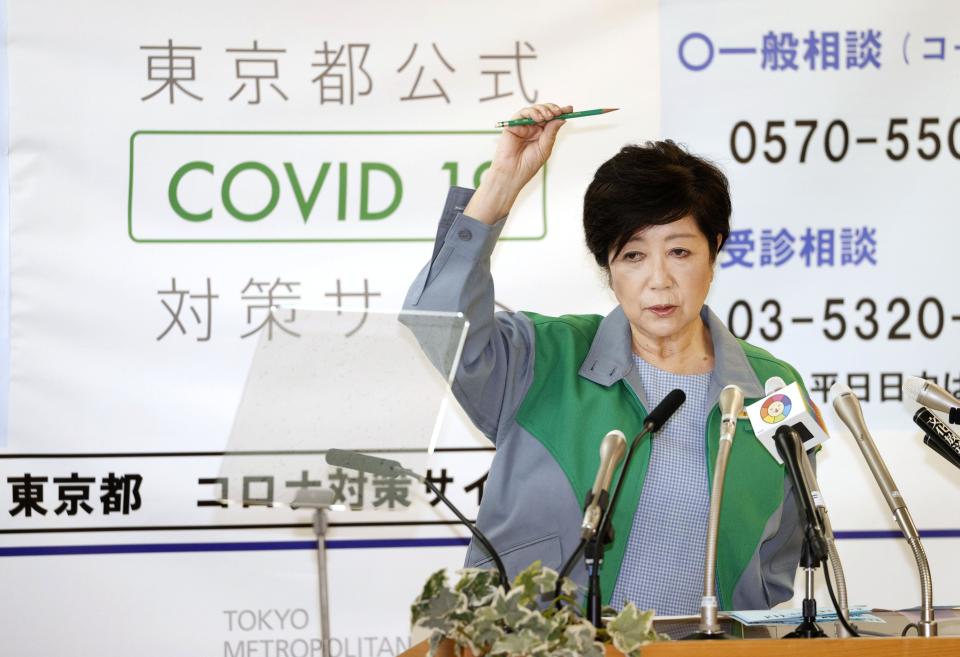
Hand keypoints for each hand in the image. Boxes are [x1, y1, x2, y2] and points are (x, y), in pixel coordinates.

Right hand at [464, 102, 571, 223]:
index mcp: (542, 134)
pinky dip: (531, 112)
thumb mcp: (545, 148)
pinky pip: (522, 113)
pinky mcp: (513, 124)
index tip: (570, 109)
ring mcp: (523, 126)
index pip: (552, 119)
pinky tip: (538, 118)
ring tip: (548, 116)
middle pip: (544, 111)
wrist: (513, 172)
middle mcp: (532, 128)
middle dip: (552, 109)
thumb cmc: (528, 164)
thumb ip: (551, 132)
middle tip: (558, 111)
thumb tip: (561, 119)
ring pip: (534, 110)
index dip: (560, 113)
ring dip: (543, 110)